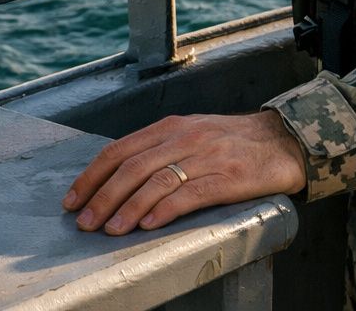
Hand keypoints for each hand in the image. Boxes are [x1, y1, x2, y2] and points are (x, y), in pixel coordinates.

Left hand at [62, 111, 305, 234]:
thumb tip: (117, 178)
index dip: (92, 175)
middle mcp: (184, 137)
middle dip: (102, 196)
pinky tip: (148, 224)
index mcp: (170, 126)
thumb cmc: (231, 142)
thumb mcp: (191, 134)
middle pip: (131, 167)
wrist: (282, 141)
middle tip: (84, 221)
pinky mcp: (227, 177)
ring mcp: (206, 156)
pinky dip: (164, 210)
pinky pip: (190, 194)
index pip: (119, 150)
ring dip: (127, 208)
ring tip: (110, 229)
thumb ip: (159, 150)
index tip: (73, 198)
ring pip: (156, 181)